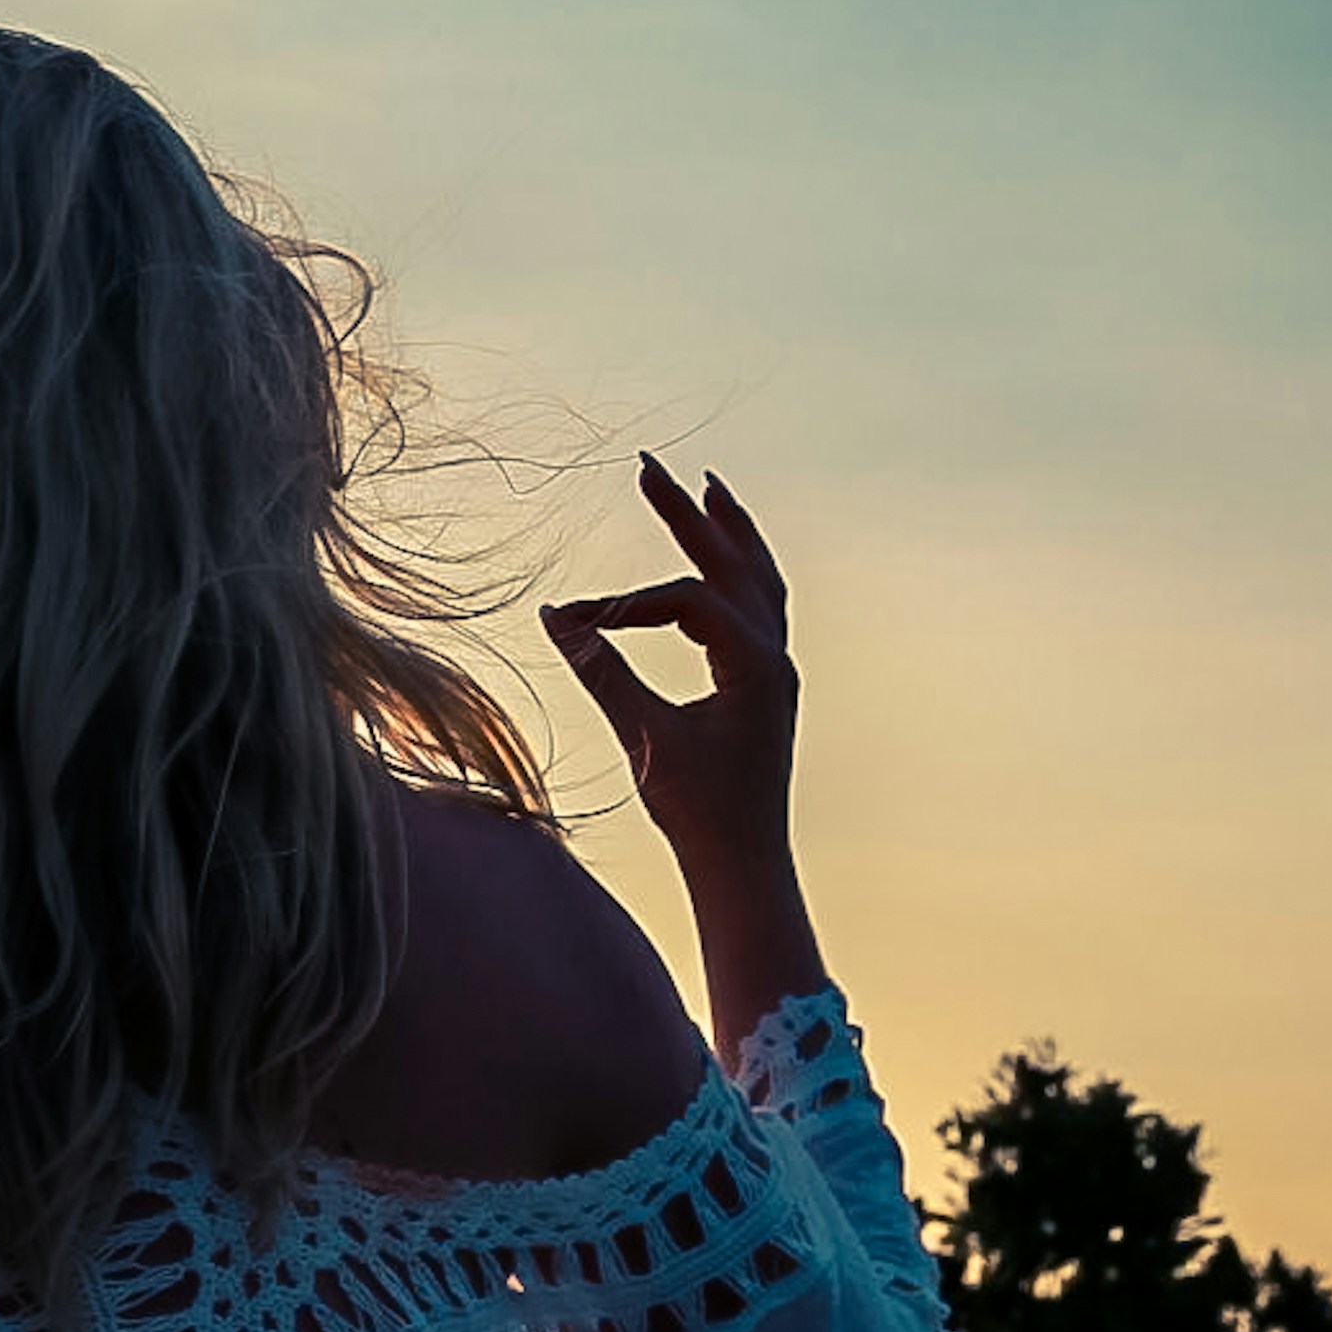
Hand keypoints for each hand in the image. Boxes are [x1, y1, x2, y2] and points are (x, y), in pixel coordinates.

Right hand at [544, 453, 798, 887]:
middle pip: (732, 564)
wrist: (742, 863)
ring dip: (730, 534)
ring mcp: (775, 668)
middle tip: (649, 468)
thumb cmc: (696, 810)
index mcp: (755, 665)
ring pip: (758, 580)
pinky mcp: (765, 683)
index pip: (685, 602)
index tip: (571, 625)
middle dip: (689, 515)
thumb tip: (555, 616)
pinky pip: (758, 608)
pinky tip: (719, 561)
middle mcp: (774, 656)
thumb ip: (602, 672)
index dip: (625, 605)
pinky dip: (736, 575)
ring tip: (708, 489)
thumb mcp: (643, 737)